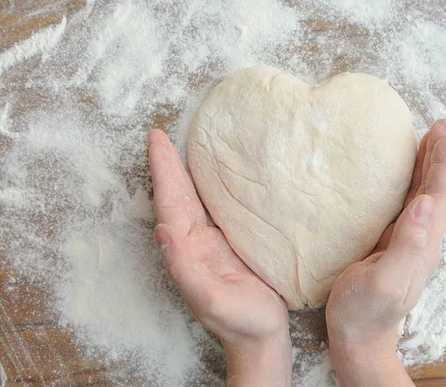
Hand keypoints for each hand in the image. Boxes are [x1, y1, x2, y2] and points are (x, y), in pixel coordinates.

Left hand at [148, 129, 291, 385]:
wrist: (263, 336)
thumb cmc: (241, 322)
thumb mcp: (210, 299)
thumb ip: (184, 268)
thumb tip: (162, 230)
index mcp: (188, 251)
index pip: (171, 204)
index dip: (163, 172)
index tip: (156, 142)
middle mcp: (195, 242)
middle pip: (178, 195)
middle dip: (168, 165)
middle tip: (159, 135)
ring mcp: (212, 242)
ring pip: (194, 199)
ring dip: (183, 173)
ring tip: (176, 147)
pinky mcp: (231, 243)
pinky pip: (214, 208)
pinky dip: (206, 188)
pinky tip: (210, 177)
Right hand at [325, 119, 445, 386]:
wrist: (359, 337)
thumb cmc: (366, 311)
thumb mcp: (385, 280)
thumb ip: (407, 244)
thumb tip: (425, 203)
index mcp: (423, 244)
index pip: (438, 194)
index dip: (441, 161)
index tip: (443, 131)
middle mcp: (421, 240)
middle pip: (436, 190)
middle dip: (438, 156)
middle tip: (438, 125)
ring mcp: (408, 241)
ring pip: (424, 195)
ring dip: (427, 166)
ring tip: (425, 141)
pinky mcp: (393, 243)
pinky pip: (407, 204)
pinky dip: (411, 183)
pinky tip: (403, 175)